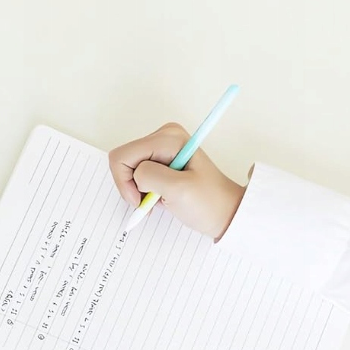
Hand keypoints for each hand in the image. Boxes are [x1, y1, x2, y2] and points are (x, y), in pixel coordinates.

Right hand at [108, 122, 246, 239]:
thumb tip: (133, 174)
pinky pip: (137, 173)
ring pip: (128, 168)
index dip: (125, 181)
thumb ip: (149, 176)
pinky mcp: (161, 160)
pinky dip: (143, 190)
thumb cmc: (208, 203)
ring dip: (138, 189)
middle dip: (131, 185)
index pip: (123, 156)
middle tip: (151, 200)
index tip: (141, 199)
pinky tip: (159, 196)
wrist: (226, 213)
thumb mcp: (178, 190)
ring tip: (159, 198)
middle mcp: (164, 137)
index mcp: (168, 137)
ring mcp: (162, 148)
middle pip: (124, 160)